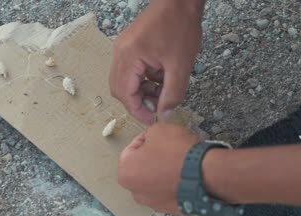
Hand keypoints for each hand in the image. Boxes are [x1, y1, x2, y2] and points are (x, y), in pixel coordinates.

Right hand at [110, 0, 204, 124]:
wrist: (179, 1)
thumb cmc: (181, 27)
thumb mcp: (181, 66)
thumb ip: (172, 93)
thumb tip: (164, 114)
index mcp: (129, 56)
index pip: (125, 94)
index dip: (137, 110)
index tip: (151, 119)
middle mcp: (120, 52)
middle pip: (119, 88)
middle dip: (137, 101)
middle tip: (156, 107)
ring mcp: (122, 47)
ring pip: (124, 80)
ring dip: (140, 90)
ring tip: (162, 90)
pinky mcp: (129, 45)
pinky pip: (130, 69)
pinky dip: (142, 79)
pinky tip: (159, 77)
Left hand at [118, 123, 199, 214]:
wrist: (205, 174)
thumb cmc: (178, 152)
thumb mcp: (158, 130)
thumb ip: (148, 135)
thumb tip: (151, 140)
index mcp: (126, 172)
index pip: (132, 149)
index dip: (146, 139)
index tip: (158, 138)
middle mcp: (135, 192)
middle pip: (142, 168)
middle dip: (153, 158)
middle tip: (168, 150)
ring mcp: (153, 204)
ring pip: (155, 182)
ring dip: (164, 172)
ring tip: (179, 163)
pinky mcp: (171, 210)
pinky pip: (169, 192)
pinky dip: (175, 184)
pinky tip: (185, 174)